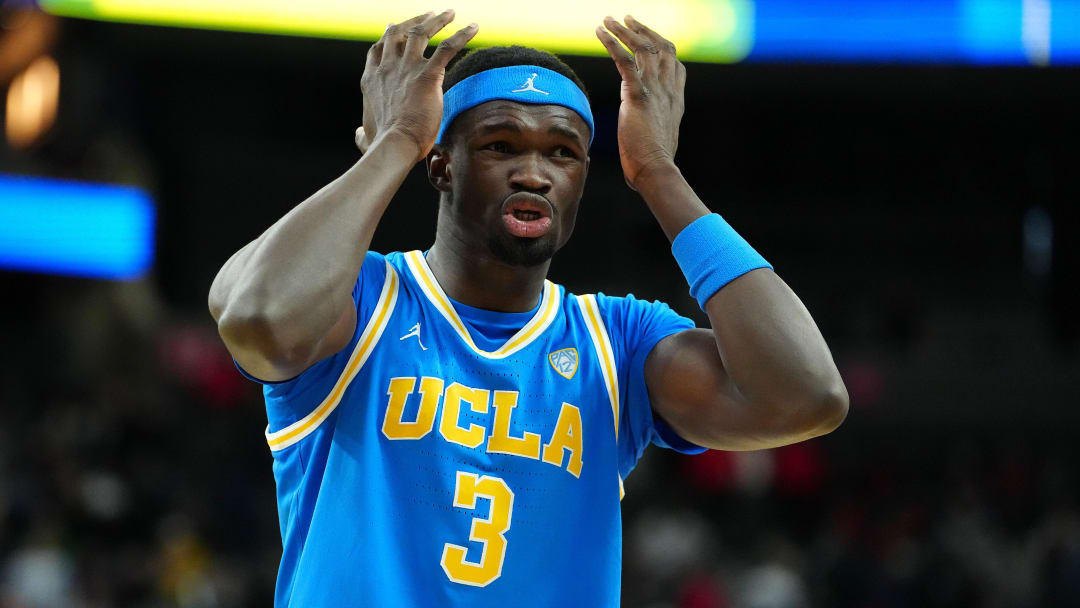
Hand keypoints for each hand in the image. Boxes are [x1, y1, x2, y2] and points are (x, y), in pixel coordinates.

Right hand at [355, 10, 477, 160]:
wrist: (395, 145)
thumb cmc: (382, 146)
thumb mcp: (366, 137)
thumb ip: (363, 133)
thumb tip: (360, 134)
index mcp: (371, 80)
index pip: (378, 49)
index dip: (387, 36)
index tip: (393, 27)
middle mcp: (387, 68)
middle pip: (397, 33)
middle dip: (412, 21)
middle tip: (427, 15)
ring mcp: (406, 68)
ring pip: (420, 33)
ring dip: (436, 20)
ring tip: (449, 13)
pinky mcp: (427, 75)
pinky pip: (448, 48)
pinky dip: (462, 35)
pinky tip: (474, 27)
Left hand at [595, 15, 684, 189]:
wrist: (655, 170)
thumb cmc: (653, 161)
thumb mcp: (658, 134)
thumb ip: (652, 117)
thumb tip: (637, 113)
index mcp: (674, 98)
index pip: (674, 63)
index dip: (661, 45)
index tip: (647, 37)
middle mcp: (667, 89)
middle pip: (660, 48)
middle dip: (644, 30)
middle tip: (627, 19)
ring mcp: (654, 91)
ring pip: (642, 49)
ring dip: (625, 31)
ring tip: (609, 20)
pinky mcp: (638, 96)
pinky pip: (626, 61)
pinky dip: (613, 43)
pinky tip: (601, 32)